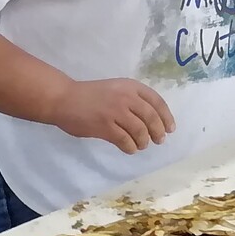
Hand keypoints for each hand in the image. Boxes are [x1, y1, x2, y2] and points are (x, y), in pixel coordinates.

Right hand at [46, 78, 173, 154]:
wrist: (63, 98)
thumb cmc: (90, 94)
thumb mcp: (116, 88)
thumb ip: (133, 99)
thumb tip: (152, 119)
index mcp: (131, 86)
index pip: (157, 102)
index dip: (166, 117)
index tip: (170, 128)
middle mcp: (126, 97)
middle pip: (151, 118)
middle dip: (158, 131)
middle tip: (159, 140)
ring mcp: (115, 112)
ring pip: (140, 131)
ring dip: (144, 141)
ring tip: (142, 145)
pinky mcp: (105, 126)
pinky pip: (124, 140)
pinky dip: (130, 147)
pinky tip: (130, 149)